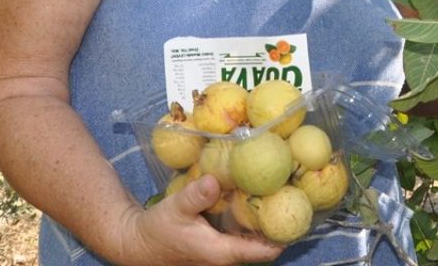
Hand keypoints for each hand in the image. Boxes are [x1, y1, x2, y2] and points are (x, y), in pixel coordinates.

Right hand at [113, 174, 283, 265]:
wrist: (136, 243)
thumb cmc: (157, 230)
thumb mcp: (175, 209)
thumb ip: (195, 196)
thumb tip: (215, 180)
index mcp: (222, 253)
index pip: (264, 251)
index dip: (284, 234)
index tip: (300, 211)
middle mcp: (226, 257)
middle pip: (263, 244)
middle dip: (278, 221)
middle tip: (292, 193)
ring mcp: (222, 253)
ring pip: (252, 238)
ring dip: (263, 220)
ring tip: (278, 191)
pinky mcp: (216, 246)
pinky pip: (240, 234)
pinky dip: (249, 219)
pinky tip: (252, 195)